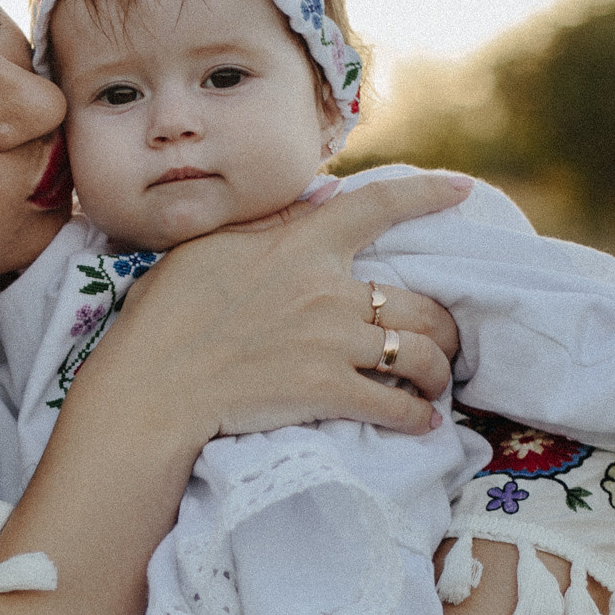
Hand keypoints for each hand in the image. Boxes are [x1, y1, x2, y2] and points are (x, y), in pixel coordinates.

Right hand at [103, 170, 469, 441]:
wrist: (153, 389)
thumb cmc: (165, 317)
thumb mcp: (207, 248)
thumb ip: (268, 224)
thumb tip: (316, 200)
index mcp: (300, 247)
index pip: (377, 207)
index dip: (427, 195)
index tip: (462, 191)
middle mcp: (328, 291)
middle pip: (420, 302)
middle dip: (445, 325)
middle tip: (447, 341)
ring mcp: (333, 344)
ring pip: (421, 354)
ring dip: (438, 372)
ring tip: (436, 384)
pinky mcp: (329, 393)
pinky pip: (398, 406)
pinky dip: (418, 417)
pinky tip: (423, 423)